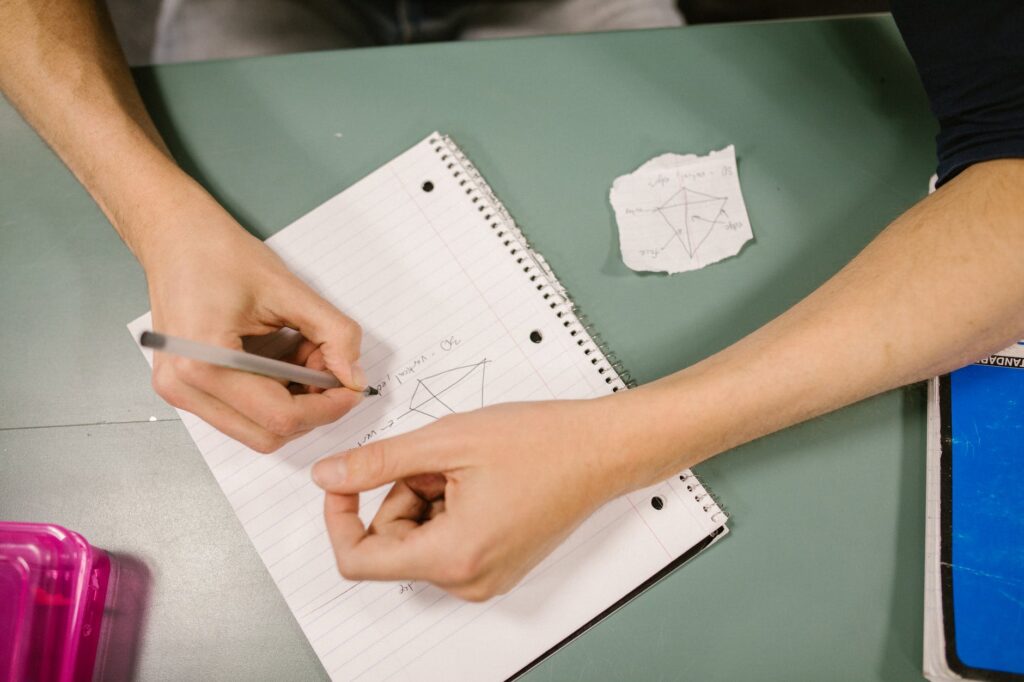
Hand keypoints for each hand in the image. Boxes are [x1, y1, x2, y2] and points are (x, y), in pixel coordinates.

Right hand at [142, 186, 364, 452]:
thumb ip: (333, 334)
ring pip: (254, 430)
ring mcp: (178, 392)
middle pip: (267, 434)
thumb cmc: (221, 253)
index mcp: (204, 363)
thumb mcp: (289, 289)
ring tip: (302, 357)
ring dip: (292, 404)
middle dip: (310, 409)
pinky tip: (282, 362)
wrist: (174, 236)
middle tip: (330, 368)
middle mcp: (183, 388)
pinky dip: (271, 398)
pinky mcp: (183, 389)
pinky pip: (239, 415)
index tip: (352, 387)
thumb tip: (355, 378)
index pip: (280, 416)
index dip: (327, 408)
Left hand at [310, 398, 632, 600]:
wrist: (602, 449)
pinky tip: (479, 479)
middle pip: (391, 544)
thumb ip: (377, 463)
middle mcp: (468, 581)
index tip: (345, 479)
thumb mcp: (446, 441)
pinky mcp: (496, 566)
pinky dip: (446, 507)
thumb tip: (328, 476)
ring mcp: (485, 578)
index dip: (339, 516)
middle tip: (436, 457)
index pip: (358, 560)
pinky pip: (445, 542)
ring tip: (465, 465)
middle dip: (400, 493)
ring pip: (417, 539)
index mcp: (453, 557)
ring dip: (424, 496)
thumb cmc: (542, 443)